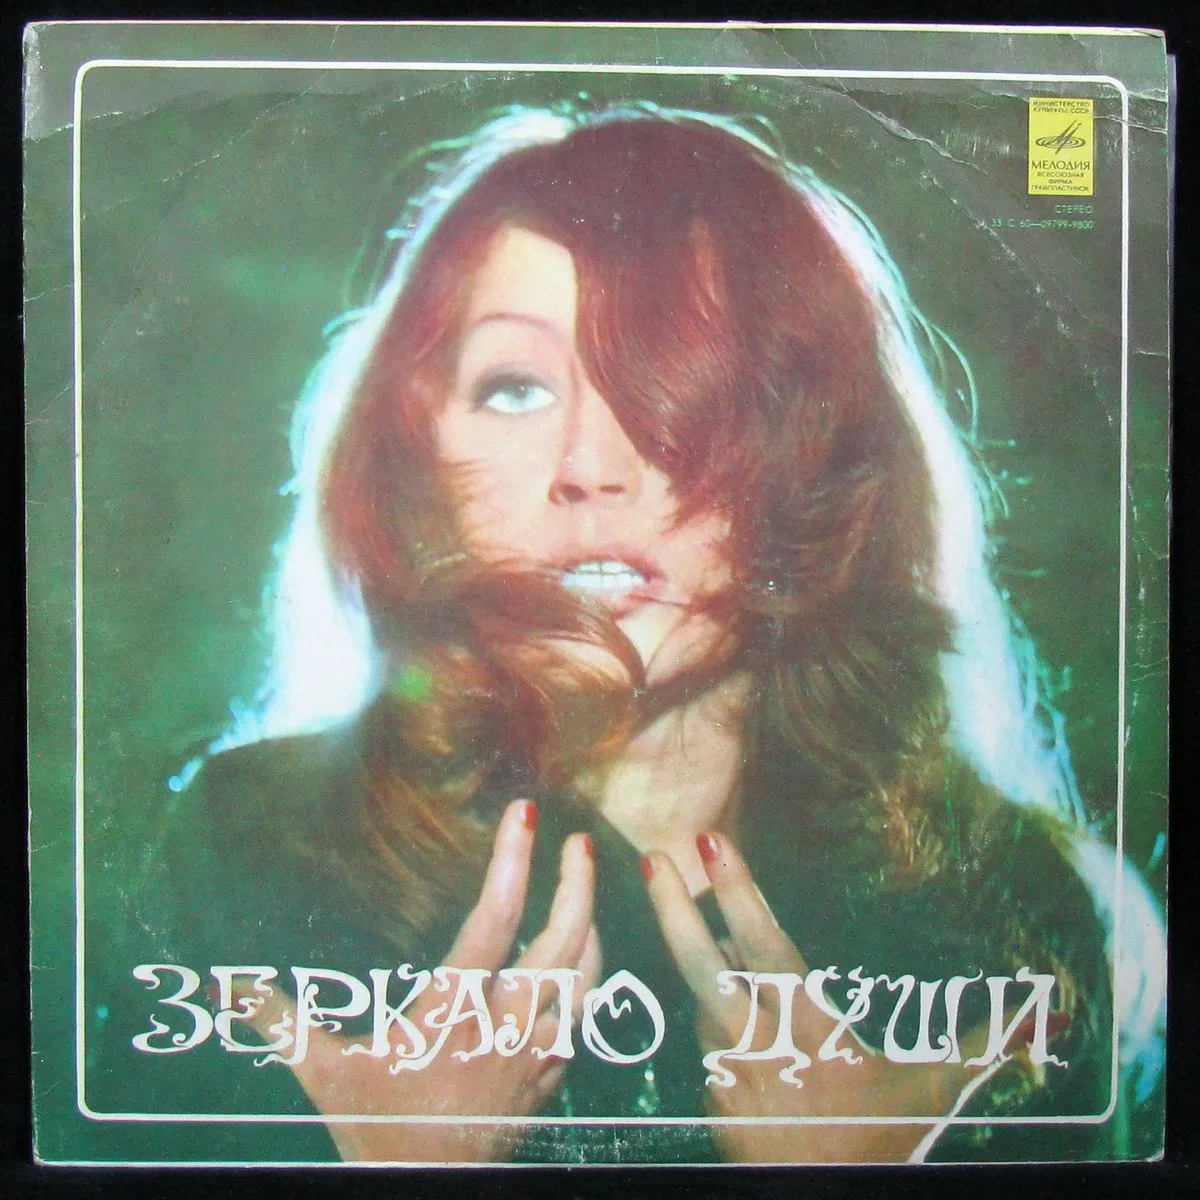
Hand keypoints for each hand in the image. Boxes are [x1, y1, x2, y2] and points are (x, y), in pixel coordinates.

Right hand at [245, 799, 600, 1161]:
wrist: (430, 1192)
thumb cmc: (377, 1129)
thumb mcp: (323, 1072)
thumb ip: (280, 1020)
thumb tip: (227, 989)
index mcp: (456, 1006)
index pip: (497, 916)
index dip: (513, 858)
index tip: (523, 813)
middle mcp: (507, 1020)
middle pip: (563, 938)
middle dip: (578, 882)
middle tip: (580, 839)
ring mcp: (536, 1048)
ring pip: (585, 974)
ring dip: (592, 922)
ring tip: (587, 883)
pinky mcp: (549, 1072)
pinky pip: (584, 1012)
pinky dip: (589, 973)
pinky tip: (583, 957)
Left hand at [642, 832, 1030, 1163]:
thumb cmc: (880, 1144)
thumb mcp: (933, 1093)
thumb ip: (982, 1045)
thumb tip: (1046, 1013)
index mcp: (810, 1029)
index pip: (766, 948)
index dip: (738, 894)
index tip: (712, 845)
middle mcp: (759, 1043)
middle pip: (703, 967)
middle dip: (673, 910)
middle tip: (650, 860)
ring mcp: (726, 1068)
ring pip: (699, 995)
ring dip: (688, 946)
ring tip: (666, 890)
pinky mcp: (709, 1091)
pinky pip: (704, 1037)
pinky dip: (707, 1006)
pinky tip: (711, 982)